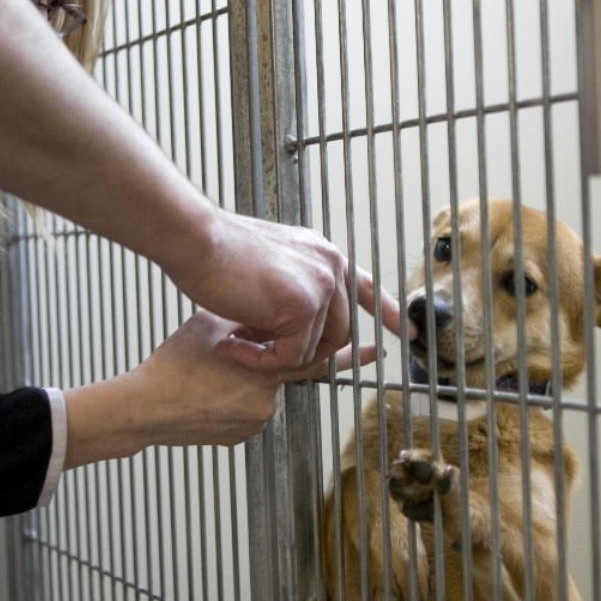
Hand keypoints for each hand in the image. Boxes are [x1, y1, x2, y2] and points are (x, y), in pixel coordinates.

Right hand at [61, 311, 385, 466]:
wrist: (144, 406)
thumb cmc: (173, 362)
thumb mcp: (214, 325)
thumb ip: (249, 323)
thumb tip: (267, 315)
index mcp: (265, 368)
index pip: (315, 359)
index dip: (347, 355)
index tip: (376, 351)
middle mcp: (268, 398)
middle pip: (284, 373)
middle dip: (276, 360)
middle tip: (280, 352)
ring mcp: (256, 420)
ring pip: (265, 391)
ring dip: (248, 380)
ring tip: (210, 377)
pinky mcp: (242, 435)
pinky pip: (250, 410)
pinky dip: (236, 399)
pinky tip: (207, 394)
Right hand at [168, 210, 409, 373]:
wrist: (195, 240)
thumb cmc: (214, 252)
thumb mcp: (267, 266)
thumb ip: (289, 289)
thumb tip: (292, 324)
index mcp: (322, 255)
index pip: (365, 285)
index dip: (386, 310)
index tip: (405, 331)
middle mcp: (330, 266)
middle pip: (338, 332)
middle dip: (303, 353)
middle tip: (258, 353)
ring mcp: (320, 285)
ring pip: (313, 349)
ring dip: (274, 357)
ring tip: (236, 343)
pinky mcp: (303, 305)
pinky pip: (291, 356)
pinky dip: (260, 360)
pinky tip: (232, 346)